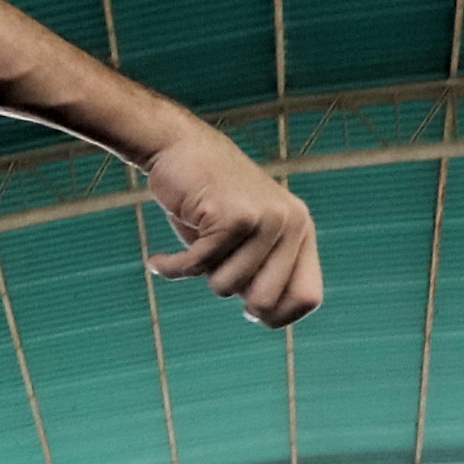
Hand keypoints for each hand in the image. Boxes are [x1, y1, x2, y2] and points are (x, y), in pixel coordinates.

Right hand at [141, 120, 323, 325]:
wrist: (180, 148)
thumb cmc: (210, 204)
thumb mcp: (247, 242)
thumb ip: (263, 273)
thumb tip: (265, 315)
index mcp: (302, 231)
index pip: (307, 298)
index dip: (277, 315)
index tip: (250, 311)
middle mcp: (292, 223)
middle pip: (263, 301)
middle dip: (232, 292)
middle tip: (214, 266)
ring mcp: (265, 219)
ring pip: (226, 286)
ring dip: (200, 272)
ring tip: (194, 242)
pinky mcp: (232, 217)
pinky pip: (196, 267)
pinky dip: (170, 267)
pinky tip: (156, 261)